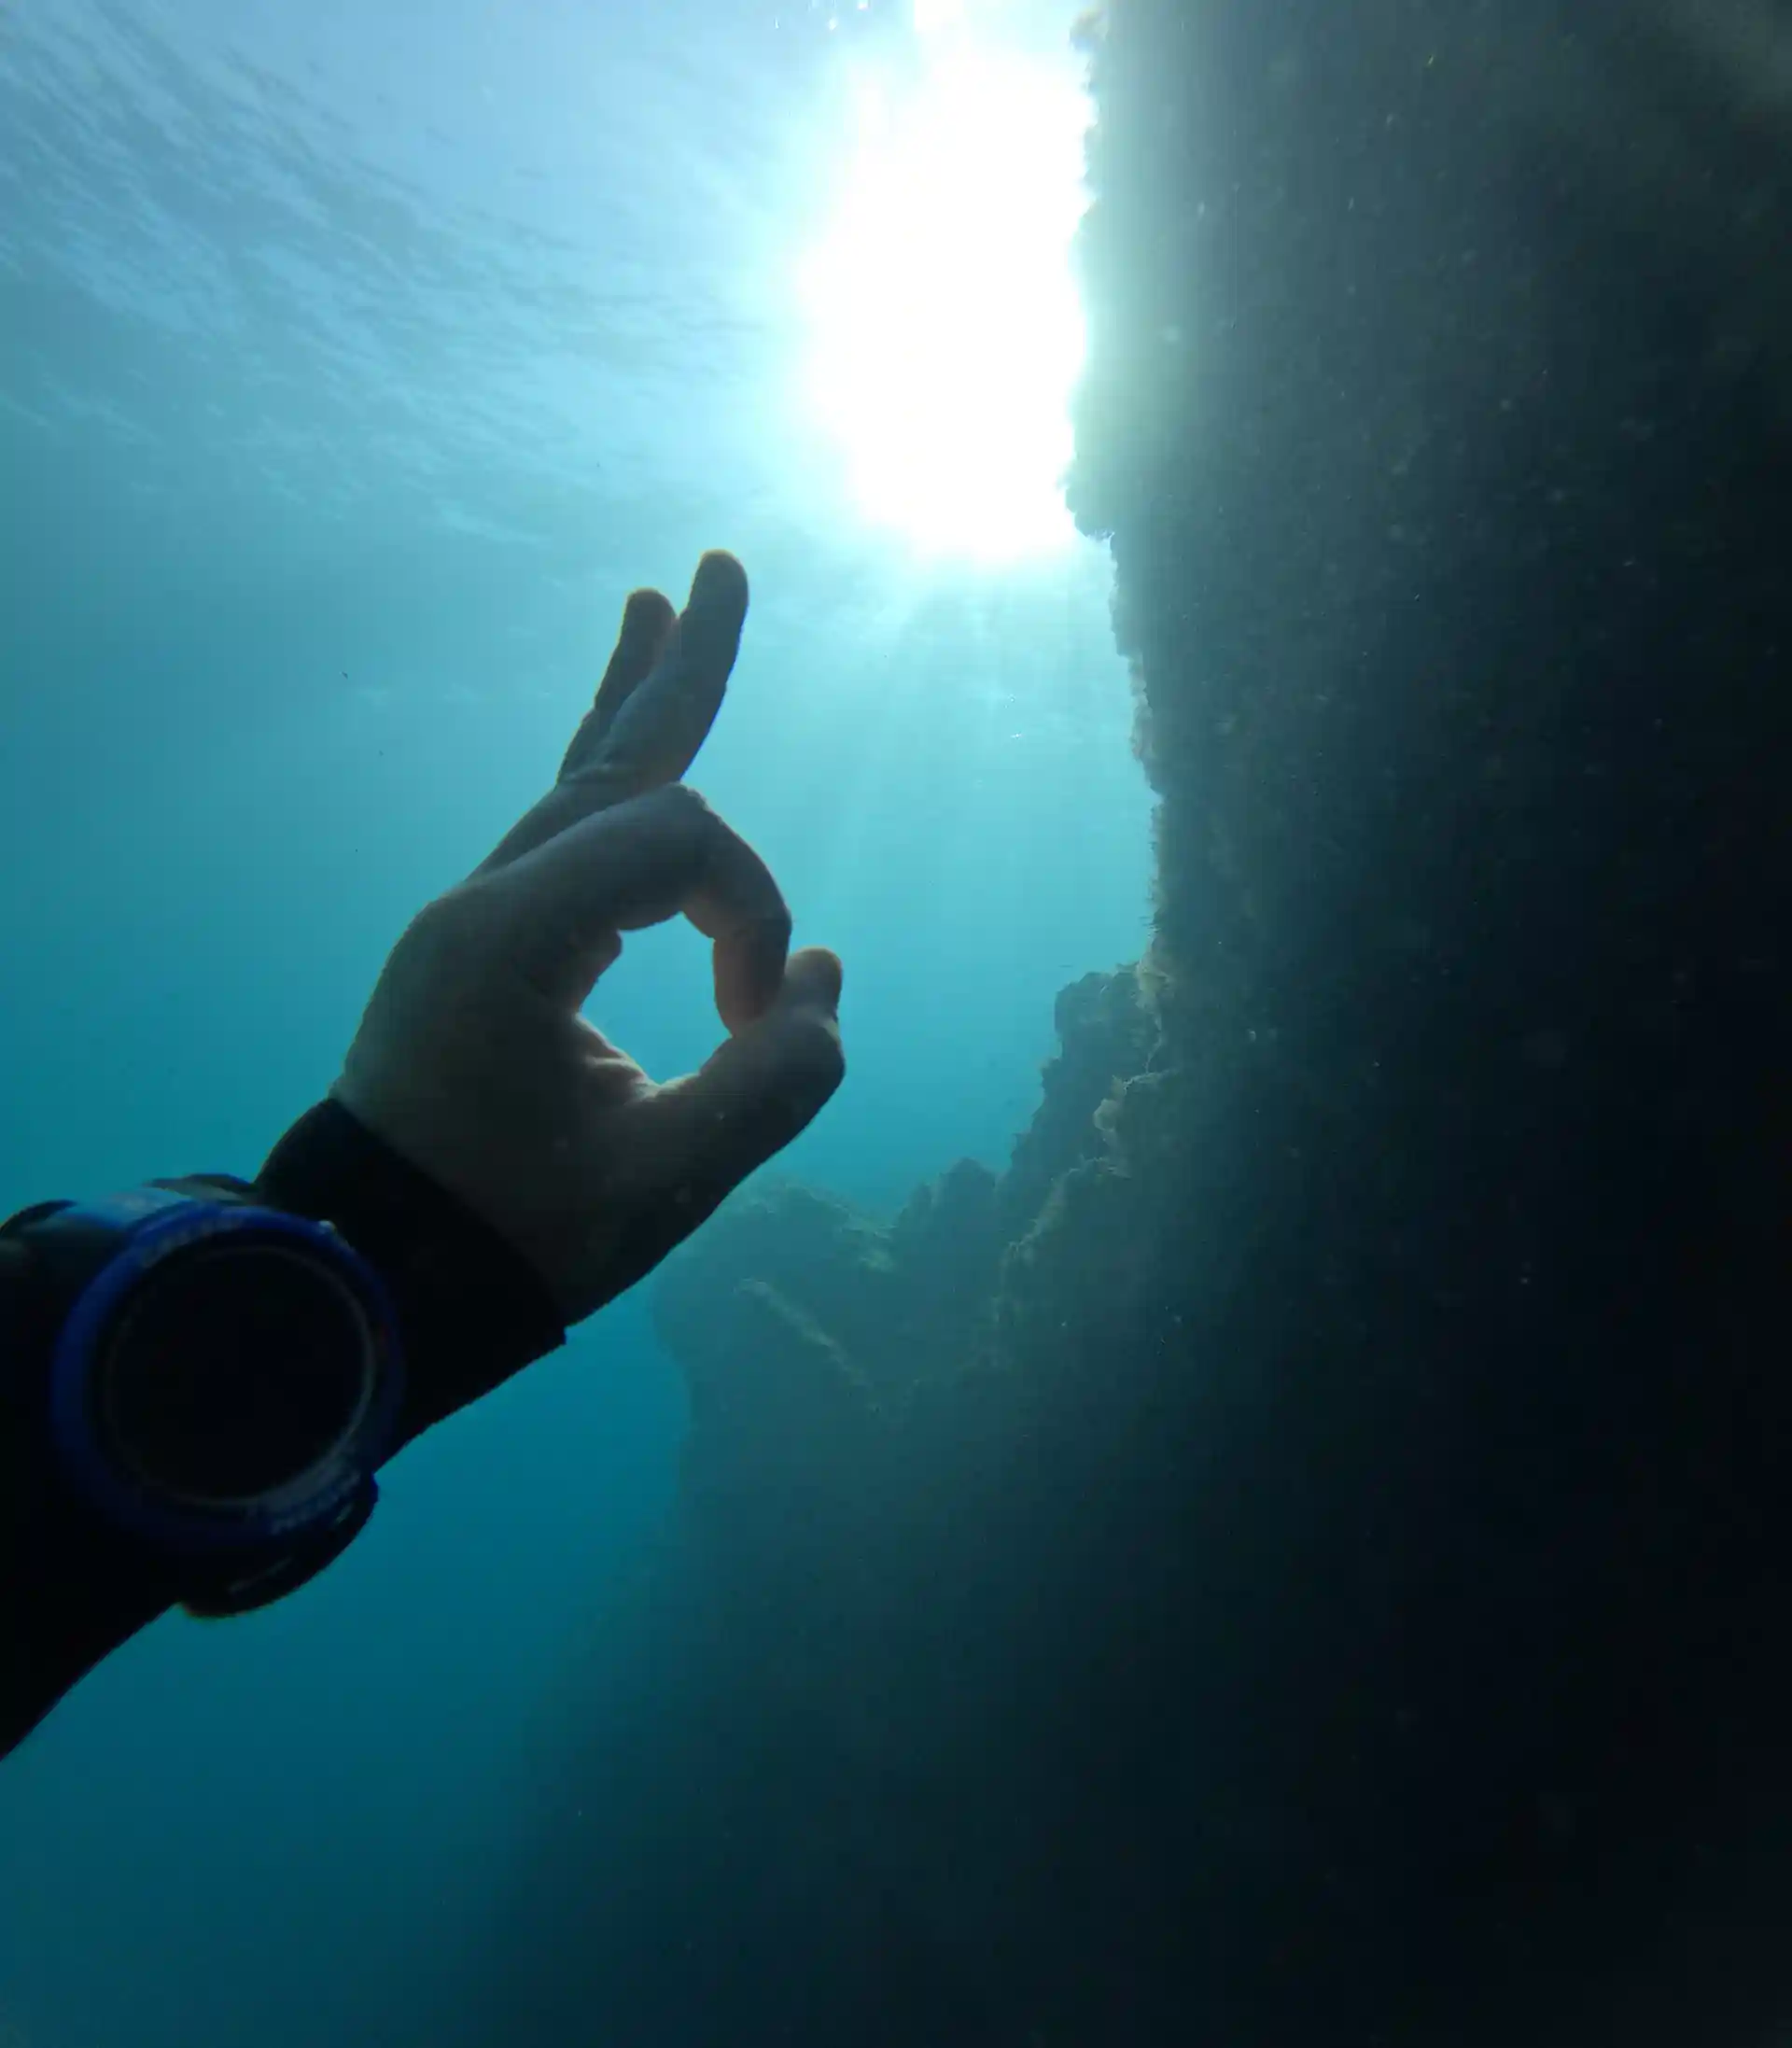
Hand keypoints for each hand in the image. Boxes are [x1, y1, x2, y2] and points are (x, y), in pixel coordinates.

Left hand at [331, 551, 843, 1324]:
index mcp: (511, 940)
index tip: (760, 1025)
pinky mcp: (486, 952)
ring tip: (661, 611)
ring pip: (576, 785)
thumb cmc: (510, 1239)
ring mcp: (476, 921)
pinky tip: (626, 741)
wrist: (374, 1277)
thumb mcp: (665, 1183)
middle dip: (681, 676)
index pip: (679, 846)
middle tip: (719, 567)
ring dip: (637, 712)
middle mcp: (484, 903)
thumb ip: (774, 1086)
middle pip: (609, 760)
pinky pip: (559, 840)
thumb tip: (822, 982)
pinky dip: (607, 786)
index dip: (753, 913)